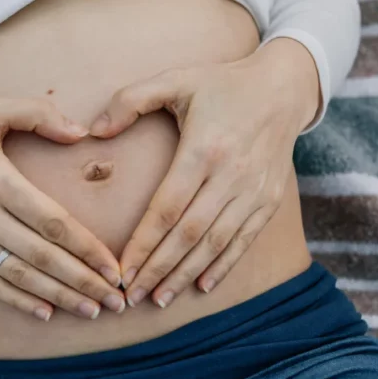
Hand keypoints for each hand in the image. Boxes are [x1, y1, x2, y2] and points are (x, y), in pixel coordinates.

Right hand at [0, 97, 126, 321]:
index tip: (114, 266)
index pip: (52, 221)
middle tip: (116, 301)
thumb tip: (82, 133)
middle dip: (83, 281)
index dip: (87, 248)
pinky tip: (45, 313)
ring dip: (58, 296)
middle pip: (42, 256)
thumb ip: (37, 113)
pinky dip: (17, 300)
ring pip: (18, 275)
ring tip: (91, 311)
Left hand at [88, 39, 320, 307]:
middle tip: (130, 296)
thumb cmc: (220, 84)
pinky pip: (243, 241)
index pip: (167, 208)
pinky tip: (200, 287)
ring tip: (157, 299)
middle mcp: (231, 175)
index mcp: (204, 149)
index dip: (143, 243)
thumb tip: (94, 131)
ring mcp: (254, 191)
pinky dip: (222, 267)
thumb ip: (130, 100)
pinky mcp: (270, 200)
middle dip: (158, 269)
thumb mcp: (175, 79)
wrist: (283, 87)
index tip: (120, 269)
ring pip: (216, 244)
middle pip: (189, 234)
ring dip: (185, 275)